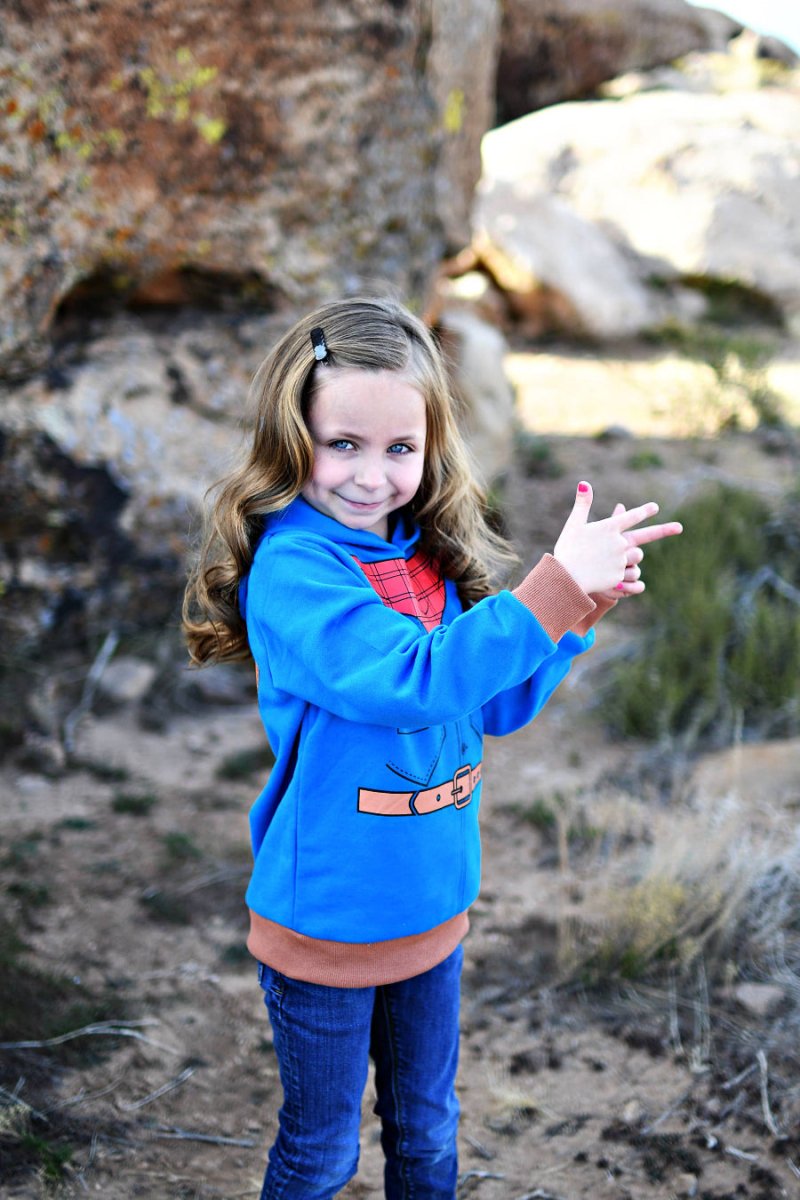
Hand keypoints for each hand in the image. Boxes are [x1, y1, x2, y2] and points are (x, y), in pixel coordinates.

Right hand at [553, 483, 682, 595]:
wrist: (566, 578)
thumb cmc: (567, 549)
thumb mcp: (574, 524)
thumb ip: (583, 504)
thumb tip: (584, 482)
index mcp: (609, 528)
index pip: (632, 516)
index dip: (644, 511)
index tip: (654, 508)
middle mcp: (619, 542)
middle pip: (644, 537)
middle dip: (664, 530)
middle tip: (679, 527)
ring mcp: (621, 560)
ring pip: (633, 558)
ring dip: (626, 559)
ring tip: (603, 563)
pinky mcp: (620, 577)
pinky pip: (626, 575)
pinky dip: (618, 576)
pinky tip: (602, 577)